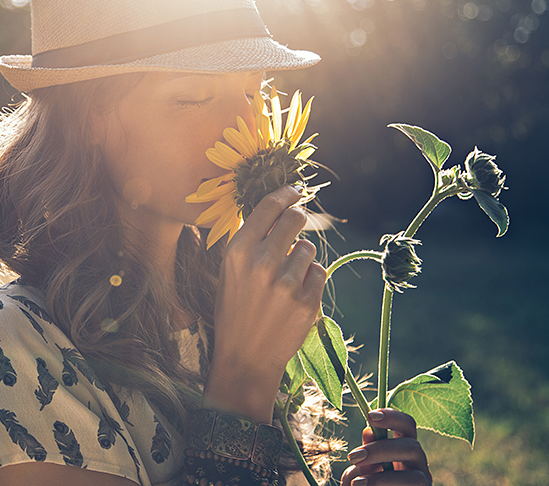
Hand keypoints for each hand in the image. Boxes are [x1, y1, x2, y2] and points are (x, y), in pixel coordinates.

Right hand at [203, 185, 325, 422]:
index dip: (286, 193)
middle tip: (296, 225)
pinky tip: (294, 295)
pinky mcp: (307, 301)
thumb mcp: (229, 271)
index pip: (269, 206)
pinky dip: (310, 279)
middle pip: (295, 219)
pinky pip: (319, 272)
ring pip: (309, 248)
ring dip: (302, 257)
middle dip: (298, 219)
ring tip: (285, 278)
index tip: (295, 190)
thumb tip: (277, 208)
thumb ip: (250, 241)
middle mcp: (262, 263)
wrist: (244, 357)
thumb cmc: (234, 310)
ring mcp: (286, 283)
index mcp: (238, 251)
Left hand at [341, 409, 431, 485]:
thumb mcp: (364, 465)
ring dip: (382, 479)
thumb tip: (369, 432)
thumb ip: (367, 450)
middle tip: (354, 456)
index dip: (393, 416)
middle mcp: (418, 462)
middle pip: (413, 447)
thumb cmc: (369, 481)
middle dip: (381, 450)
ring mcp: (423, 481)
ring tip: (357, 484)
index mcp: (404, 444)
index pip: (407, 424)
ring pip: (415, 477)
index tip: (370, 415)